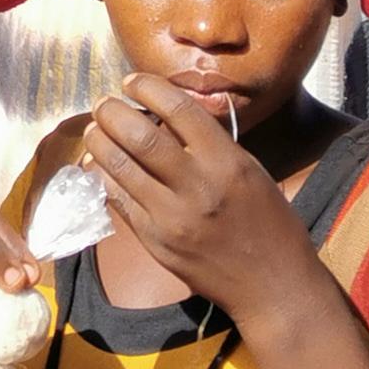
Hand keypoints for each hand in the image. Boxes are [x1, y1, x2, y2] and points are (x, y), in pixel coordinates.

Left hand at [83, 73, 320, 324]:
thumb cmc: (268, 224)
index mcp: (227, 163)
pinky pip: (117, 198)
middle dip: (111, 111)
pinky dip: (103, 175)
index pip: (178, 110)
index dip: (148, 87)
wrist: (274, 288)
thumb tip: (168, 109)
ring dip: (98, 140)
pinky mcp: (154, 241)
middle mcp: (198, 186)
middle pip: (138, 136)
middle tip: (103, 103)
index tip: (131, 80)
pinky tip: (98, 163)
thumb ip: (211, 142)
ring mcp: (172, 217)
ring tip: (94, 128)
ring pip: (118, 166)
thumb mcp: (250, 172)